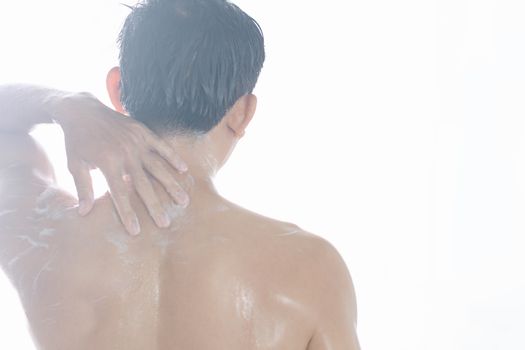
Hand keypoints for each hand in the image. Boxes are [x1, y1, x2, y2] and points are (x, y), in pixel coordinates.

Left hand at [52, 92, 188, 234]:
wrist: (82, 110)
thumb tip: (84, 213)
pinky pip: (161, 146)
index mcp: (107, 163)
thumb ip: (83, 188)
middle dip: (154, 206)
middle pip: (143, 185)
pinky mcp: (142, 132)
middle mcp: (125, 153)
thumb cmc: (77, 141)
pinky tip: (183, 170)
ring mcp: (136, 142)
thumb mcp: (74, 165)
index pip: (120, 194)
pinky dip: (172, 157)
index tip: (135, 231)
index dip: (128, 213)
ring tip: (183, 201)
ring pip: (158, 167)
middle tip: (165, 223)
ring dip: (171, 185)